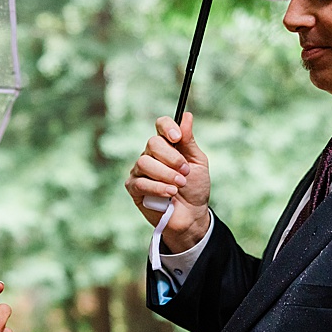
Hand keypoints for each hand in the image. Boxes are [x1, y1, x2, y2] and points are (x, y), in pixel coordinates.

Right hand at [125, 113, 212, 253]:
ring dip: (166, 175)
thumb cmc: (195, 187)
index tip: (177, 137)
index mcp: (167, 145)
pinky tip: (171, 194)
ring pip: (145, 162)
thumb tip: (187, 116)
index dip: (167, 127)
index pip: (161, 125)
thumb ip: (189, 141)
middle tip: (185, 172)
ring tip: (180, 185)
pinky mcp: (134, 187)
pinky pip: (141, 182)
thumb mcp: (198, 163)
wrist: (192, 215)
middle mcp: (151, 154)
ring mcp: (140, 170)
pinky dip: (158, 187)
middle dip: (172, 158)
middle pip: (152, 143)